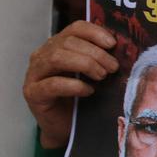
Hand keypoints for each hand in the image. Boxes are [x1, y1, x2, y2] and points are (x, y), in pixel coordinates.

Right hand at [23, 21, 117, 148]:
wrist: (67, 127)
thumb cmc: (82, 97)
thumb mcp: (93, 73)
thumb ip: (101, 58)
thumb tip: (124, 48)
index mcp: (57, 45)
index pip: (75, 28)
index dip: (95, 33)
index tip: (113, 44)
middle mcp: (42, 56)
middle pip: (68, 42)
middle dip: (95, 53)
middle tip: (112, 67)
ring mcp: (34, 74)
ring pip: (57, 58)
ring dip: (85, 64)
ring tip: (102, 76)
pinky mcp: (33, 93)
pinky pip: (52, 84)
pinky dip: (74, 86)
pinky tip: (88, 91)